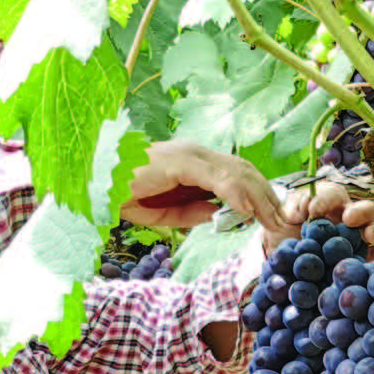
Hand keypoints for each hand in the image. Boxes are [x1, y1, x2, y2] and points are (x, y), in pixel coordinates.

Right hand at [119, 141, 285, 233]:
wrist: (89, 183)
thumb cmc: (122, 194)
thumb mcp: (166, 211)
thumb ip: (194, 211)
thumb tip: (222, 216)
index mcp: (195, 162)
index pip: (239, 174)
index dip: (262, 194)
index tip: (276, 216)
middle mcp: (195, 153)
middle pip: (245, 170)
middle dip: (268, 196)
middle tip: (284, 221)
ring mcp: (188, 154)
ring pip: (237, 172)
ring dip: (260, 197)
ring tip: (273, 219)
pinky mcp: (179, 160)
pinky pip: (216, 176)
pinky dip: (236, 193)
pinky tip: (249, 210)